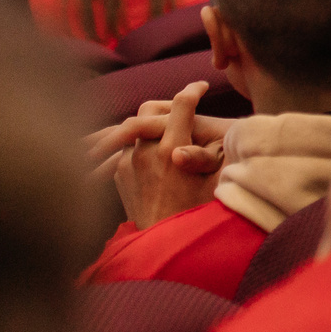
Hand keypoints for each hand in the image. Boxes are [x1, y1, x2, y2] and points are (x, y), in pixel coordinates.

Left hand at [100, 82, 222, 229]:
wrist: (162, 244)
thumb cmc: (195, 214)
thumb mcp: (212, 184)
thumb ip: (204, 158)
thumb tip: (186, 142)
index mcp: (174, 150)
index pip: (181, 104)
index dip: (193, 90)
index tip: (201, 87)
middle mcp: (146, 153)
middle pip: (147, 110)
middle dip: (165, 105)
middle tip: (181, 109)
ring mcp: (127, 164)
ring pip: (130, 128)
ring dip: (146, 126)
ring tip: (163, 128)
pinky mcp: (118, 176)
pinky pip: (124, 150)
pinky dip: (136, 146)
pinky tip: (149, 154)